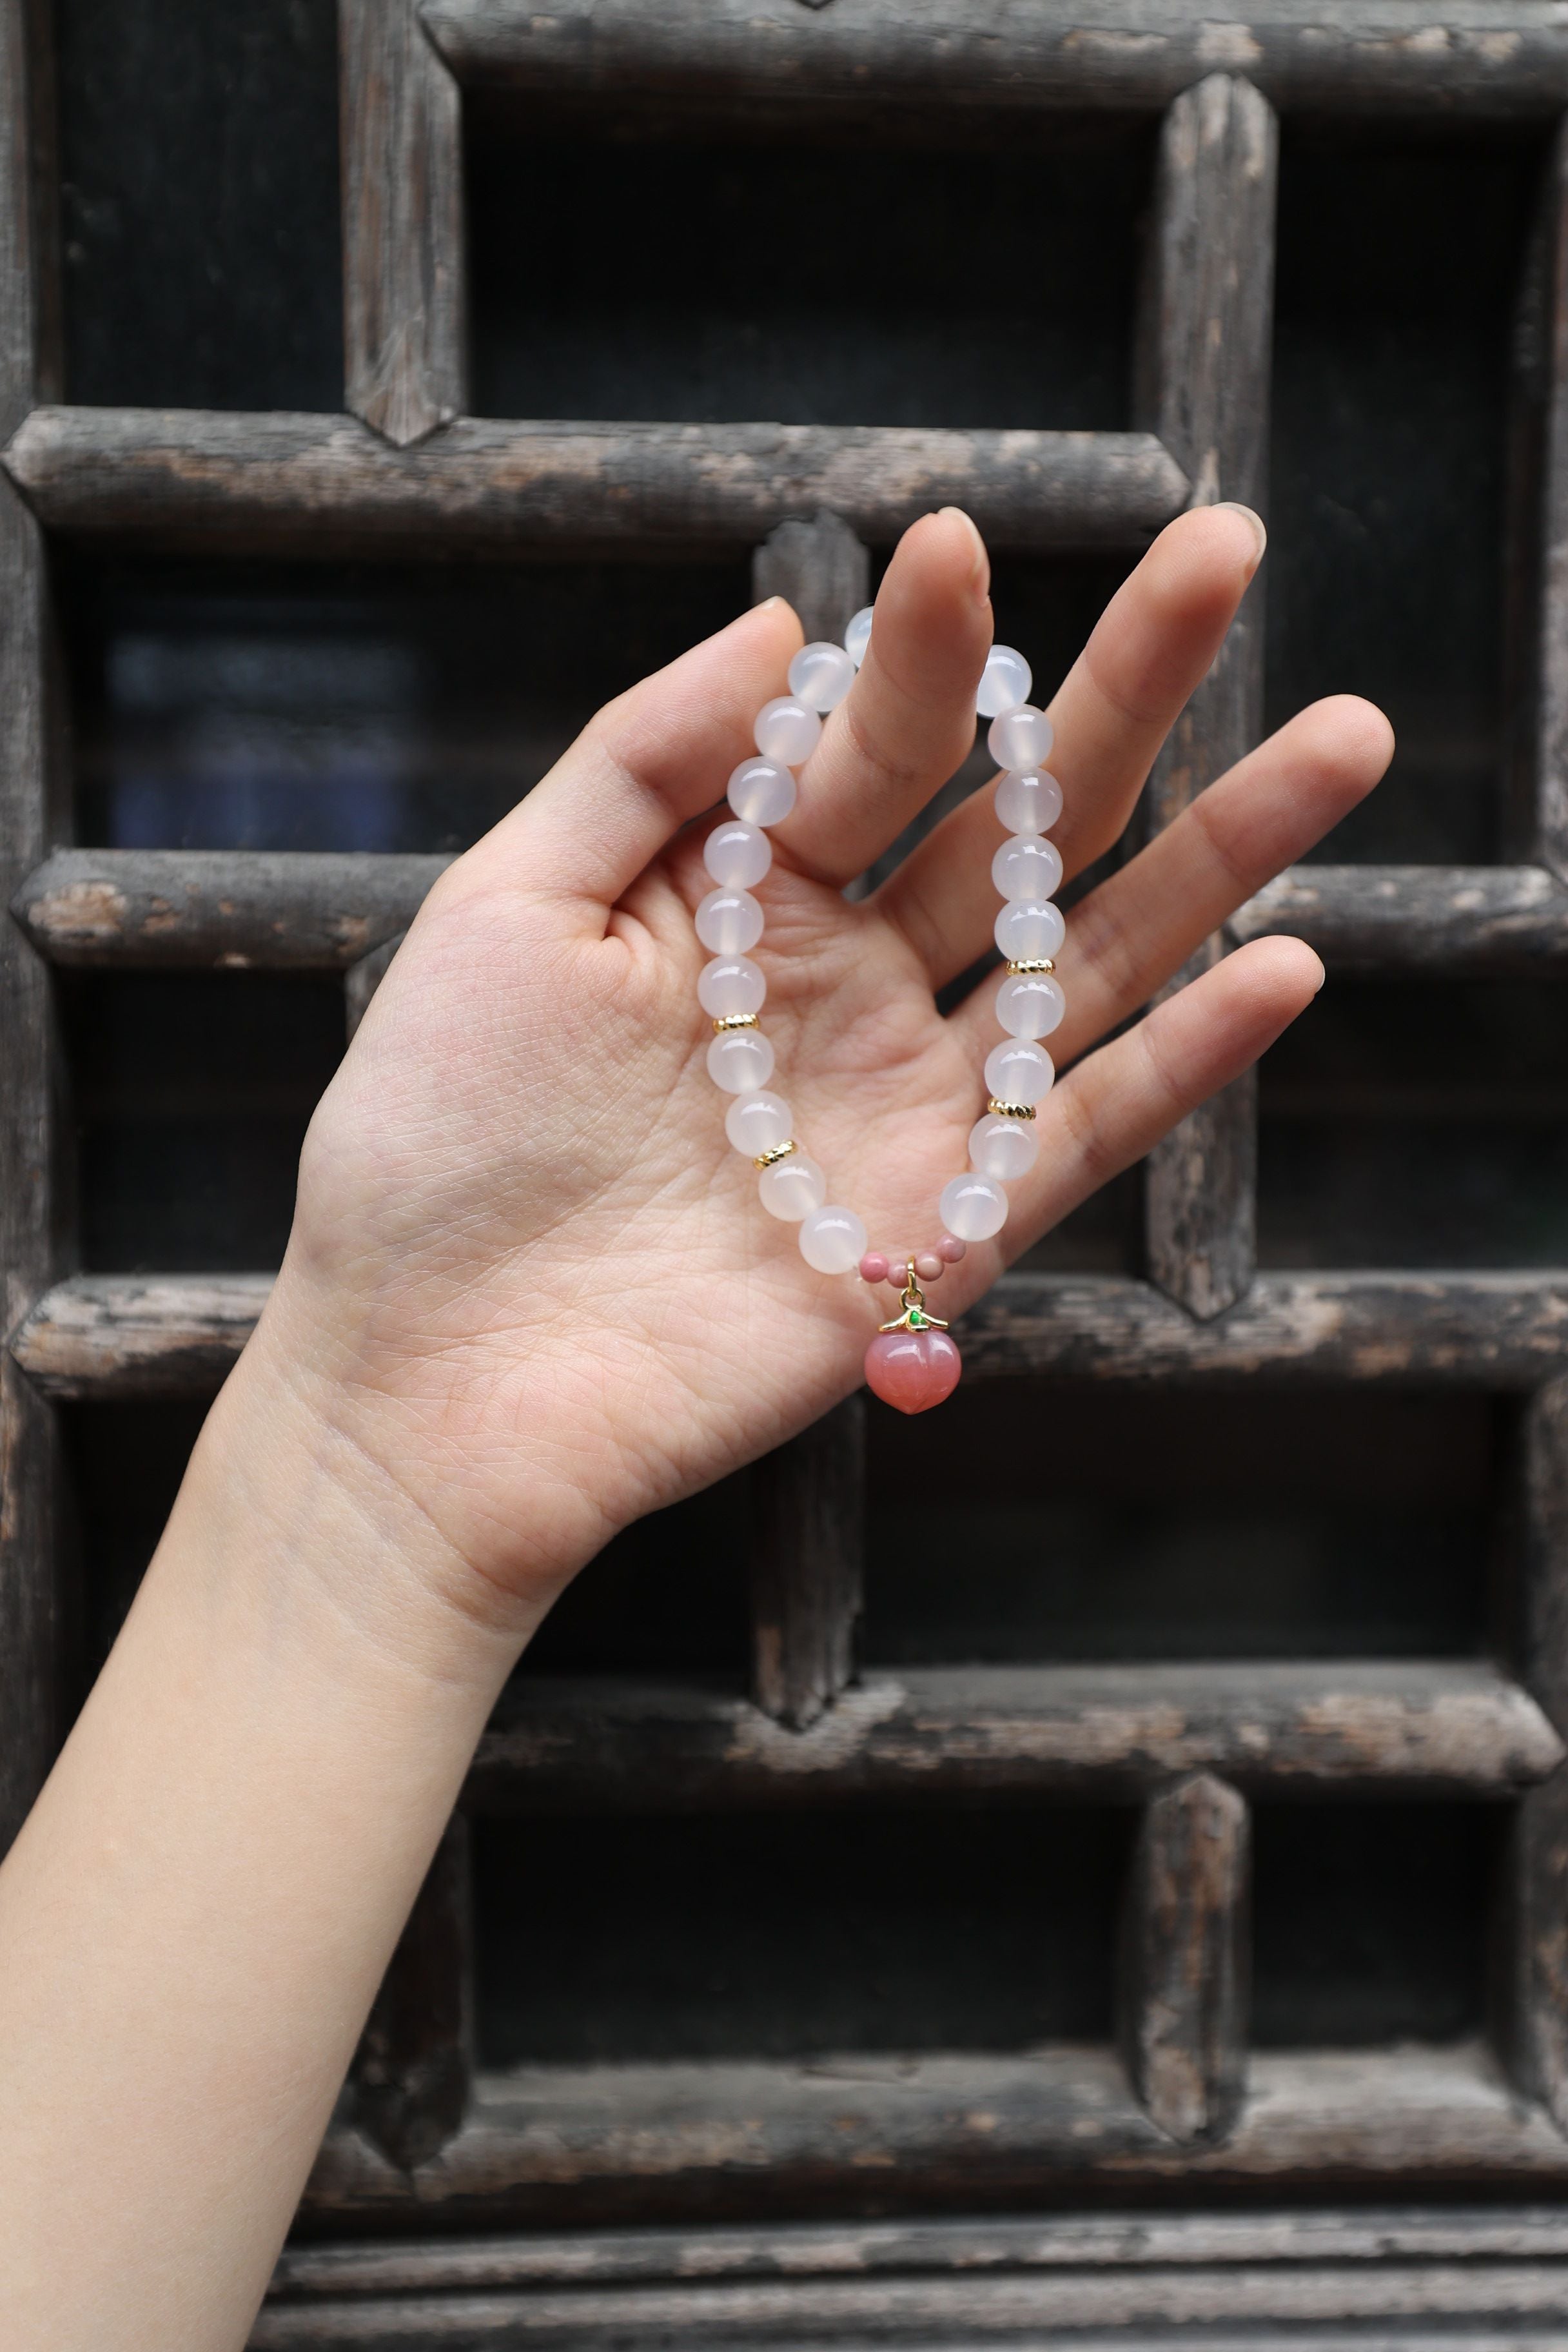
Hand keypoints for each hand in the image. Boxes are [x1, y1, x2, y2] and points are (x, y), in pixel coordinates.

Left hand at [246, 504, 1390, 1635]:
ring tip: (1340, 740)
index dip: (924, 651)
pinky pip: (1084, 1131)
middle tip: (1227, 554)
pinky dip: (1185, 1059)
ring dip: (1217, 854)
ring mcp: (905, 1102)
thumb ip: (641, 763)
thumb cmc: (433, 1139)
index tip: (963, 547)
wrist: (426, 1377)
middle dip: (1126, 692)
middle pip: (1012, 821)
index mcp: (737, 895)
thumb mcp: (504, 911)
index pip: (867, 746)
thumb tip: (781, 622)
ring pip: (1086, 957)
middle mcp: (845, 982)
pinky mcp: (944, 1228)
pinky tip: (1283, 964)